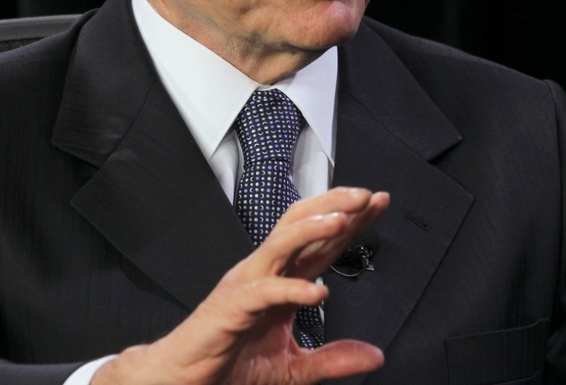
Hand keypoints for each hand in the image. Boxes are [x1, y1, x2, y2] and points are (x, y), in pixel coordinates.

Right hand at [93, 187, 390, 384]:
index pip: (321, 241)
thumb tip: (373, 356)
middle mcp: (265, 273)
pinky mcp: (230, 306)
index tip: (379, 204)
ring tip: (342, 221)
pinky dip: (291, 289)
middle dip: (334, 205)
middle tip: (367, 197)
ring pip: (280, 242)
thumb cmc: (229, 364)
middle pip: (301, 224)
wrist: (186, 381)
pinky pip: (263, 291)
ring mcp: (246, 285)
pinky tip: (317, 290)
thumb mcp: (293, 367)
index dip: (351, 219)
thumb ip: (333, 358)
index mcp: (281, 280)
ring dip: (313, 228)